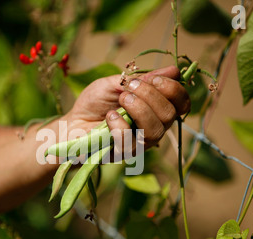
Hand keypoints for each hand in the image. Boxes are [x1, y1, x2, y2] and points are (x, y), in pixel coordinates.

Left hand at [64, 66, 190, 149]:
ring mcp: (139, 143)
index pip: (181, 104)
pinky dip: (120, 125)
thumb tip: (174, 70)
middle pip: (169, 115)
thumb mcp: (117, 83)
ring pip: (155, 131)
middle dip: (151, 96)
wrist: (72, 122)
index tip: (153, 79)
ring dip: (140, 109)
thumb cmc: (95, 102)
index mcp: (156, 109)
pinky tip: (109, 117)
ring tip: (122, 99)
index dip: (174, 90)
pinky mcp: (123, 154)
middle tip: (129, 88)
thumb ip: (144, 78)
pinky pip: (130, 142)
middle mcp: (153, 128)